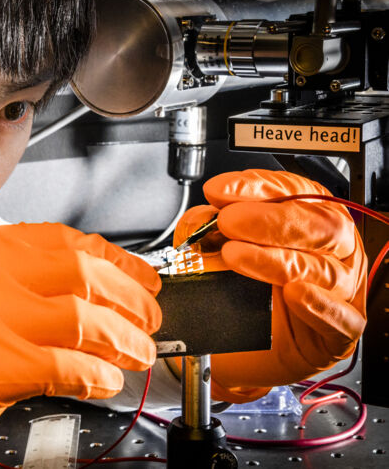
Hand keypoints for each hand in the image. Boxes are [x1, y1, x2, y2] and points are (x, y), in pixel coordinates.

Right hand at [0, 223, 161, 466]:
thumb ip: (7, 282)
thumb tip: (84, 286)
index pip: (52, 238)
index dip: (107, 255)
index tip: (134, 270)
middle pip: (76, 269)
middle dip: (127, 292)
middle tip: (148, 312)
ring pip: (80, 315)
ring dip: (122, 337)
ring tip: (138, 350)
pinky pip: (66, 364)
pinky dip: (95, 374)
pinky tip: (105, 381)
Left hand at [173, 170, 366, 402]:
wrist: (243, 352)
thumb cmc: (240, 297)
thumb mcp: (218, 254)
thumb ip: (211, 230)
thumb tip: (200, 218)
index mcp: (309, 222)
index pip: (295, 193)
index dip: (258, 188)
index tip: (219, 191)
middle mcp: (332, 252)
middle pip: (319, 226)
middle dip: (270, 220)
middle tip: (228, 222)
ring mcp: (339, 293)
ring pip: (324, 271)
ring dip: (277, 260)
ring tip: (236, 256)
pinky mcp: (337, 335)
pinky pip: (341, 320)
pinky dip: (319, 306)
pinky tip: (295, 294)